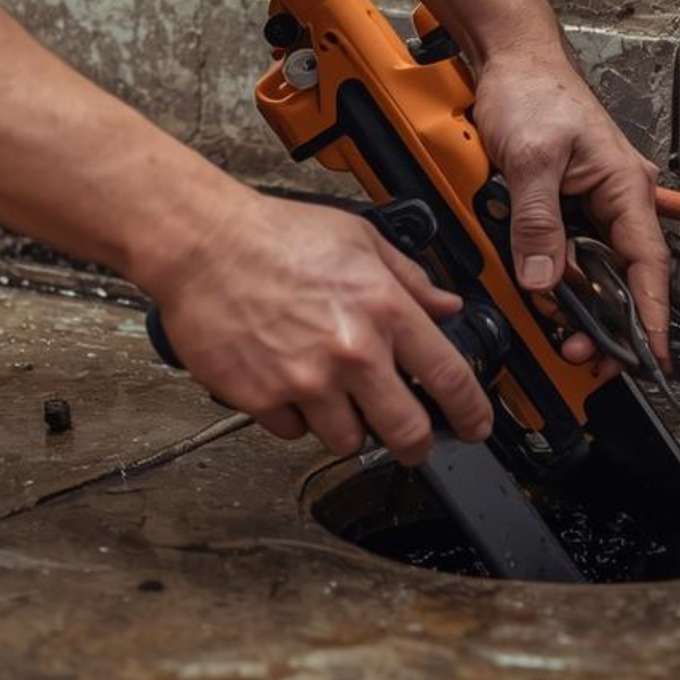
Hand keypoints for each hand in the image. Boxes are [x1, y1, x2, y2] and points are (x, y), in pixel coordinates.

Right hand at [145, 190, 495, 467]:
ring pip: (347, 440)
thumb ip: (408, 276)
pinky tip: (288, 384)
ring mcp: (306, 380)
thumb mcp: (359, 238)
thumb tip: (445, 303)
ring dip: (347, 426)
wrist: (203, 244)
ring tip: (333, 394)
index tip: (475, 425)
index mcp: (383, 308)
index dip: (472, 411)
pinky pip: (293, 433)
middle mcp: (350, 351)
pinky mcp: (263, 398)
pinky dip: (295, 417)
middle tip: (411, 440)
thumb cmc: (274, 235)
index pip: (449, 376)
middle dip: (416, 444)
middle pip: (407, 432)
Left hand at [470, 48, 673, 370]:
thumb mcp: (531, 158)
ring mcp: (591, 201)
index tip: (652, 357)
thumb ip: (537, 221)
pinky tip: (540, 286)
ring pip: (590, 266)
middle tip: (580, 351)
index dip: (652, 315)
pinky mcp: (565, 201)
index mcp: (625, 186)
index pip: (647, 264)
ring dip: (575, 298)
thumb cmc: (533, 90)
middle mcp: (616, 197)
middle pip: (620, 276)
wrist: (509, 60)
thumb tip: (544, 278)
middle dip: (604, 319)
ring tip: (556, 324)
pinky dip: (553, 271)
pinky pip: (565, 248)